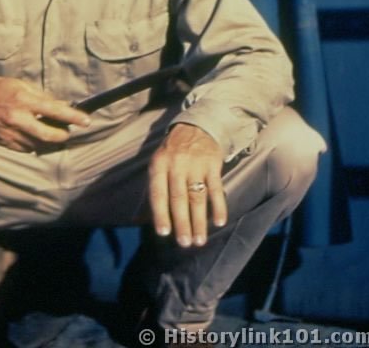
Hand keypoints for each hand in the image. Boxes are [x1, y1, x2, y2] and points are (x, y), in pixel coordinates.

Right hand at [0, 77, 89, 151]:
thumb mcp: (21, 85)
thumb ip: (43, 97)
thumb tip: (63, 106)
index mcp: (23, 100)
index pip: (54, 110)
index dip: (73, 117)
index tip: (87, 121)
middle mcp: (17, 119)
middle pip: (48, 135)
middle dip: (63, 135)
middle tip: (67, 131)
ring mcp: (11, 134)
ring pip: (40, 145)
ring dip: (51, 141)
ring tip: (54, 132)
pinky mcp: (6, 144)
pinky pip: (28, 148)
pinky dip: (37, 144)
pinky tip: (37, 136)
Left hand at [148, 123, 226, 246]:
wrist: (197, 126)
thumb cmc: (174, 151)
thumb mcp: (159, 161)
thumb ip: (156, 186)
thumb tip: (148, 218)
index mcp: (159, 164)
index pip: (158, 193)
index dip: (161, 214)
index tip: (164, 234)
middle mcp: (176, 164)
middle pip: (179, 198)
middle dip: (182, 223)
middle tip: (184, 243)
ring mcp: (196, 164)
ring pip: (197, 197)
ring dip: (199, 221)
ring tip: (199, 240)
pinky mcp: (213, 164)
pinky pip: (216, 188)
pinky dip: (218, 206)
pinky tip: (219, 221)